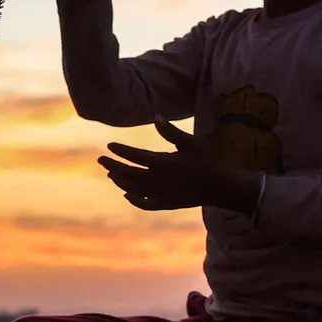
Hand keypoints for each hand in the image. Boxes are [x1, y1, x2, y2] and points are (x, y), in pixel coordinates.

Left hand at [97, 117, 259, 212]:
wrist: (221, 188)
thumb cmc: (207, 161)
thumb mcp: (190, 142)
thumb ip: (170, 131)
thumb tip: (155, 116)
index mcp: (162, 163)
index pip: (134, 156)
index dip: (121, 150)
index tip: (110, 145)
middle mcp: (157, 180)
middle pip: (129, 173)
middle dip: (113, 166)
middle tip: (101, 160)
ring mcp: (160, 194)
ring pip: (133, 189)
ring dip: (120, 181)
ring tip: (111, 174)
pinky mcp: (167, 204)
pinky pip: (145, 204)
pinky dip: (134, 200)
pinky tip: (127, 195)